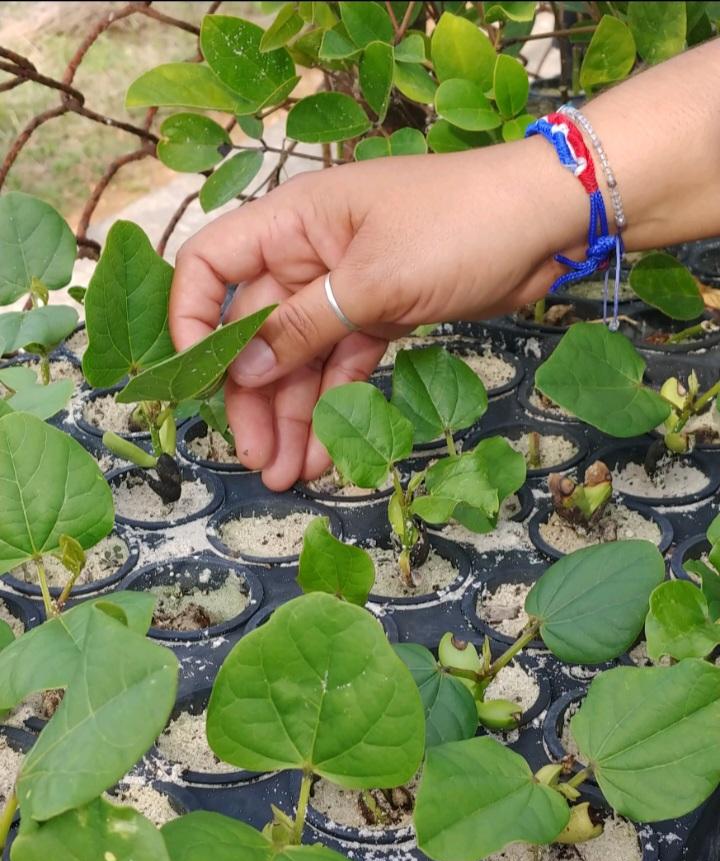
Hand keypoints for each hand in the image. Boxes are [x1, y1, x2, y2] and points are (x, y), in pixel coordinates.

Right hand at [169, 138, 580, 489]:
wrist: (547, 222)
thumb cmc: (459, 227)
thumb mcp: (373, 281)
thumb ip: (303, 326)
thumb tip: (241, 370)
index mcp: (292, 223)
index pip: (210, 265)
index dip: (192, 320)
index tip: (199, 381)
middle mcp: (308, 255)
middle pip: (256, 331)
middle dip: (252, 397)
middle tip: (254, 458)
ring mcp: (344, 289)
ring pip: (298, 359)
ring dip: (290, 415)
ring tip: (284, 475)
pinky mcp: (379, 316)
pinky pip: (341, 366)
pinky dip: (331, 406)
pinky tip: (321, 453)